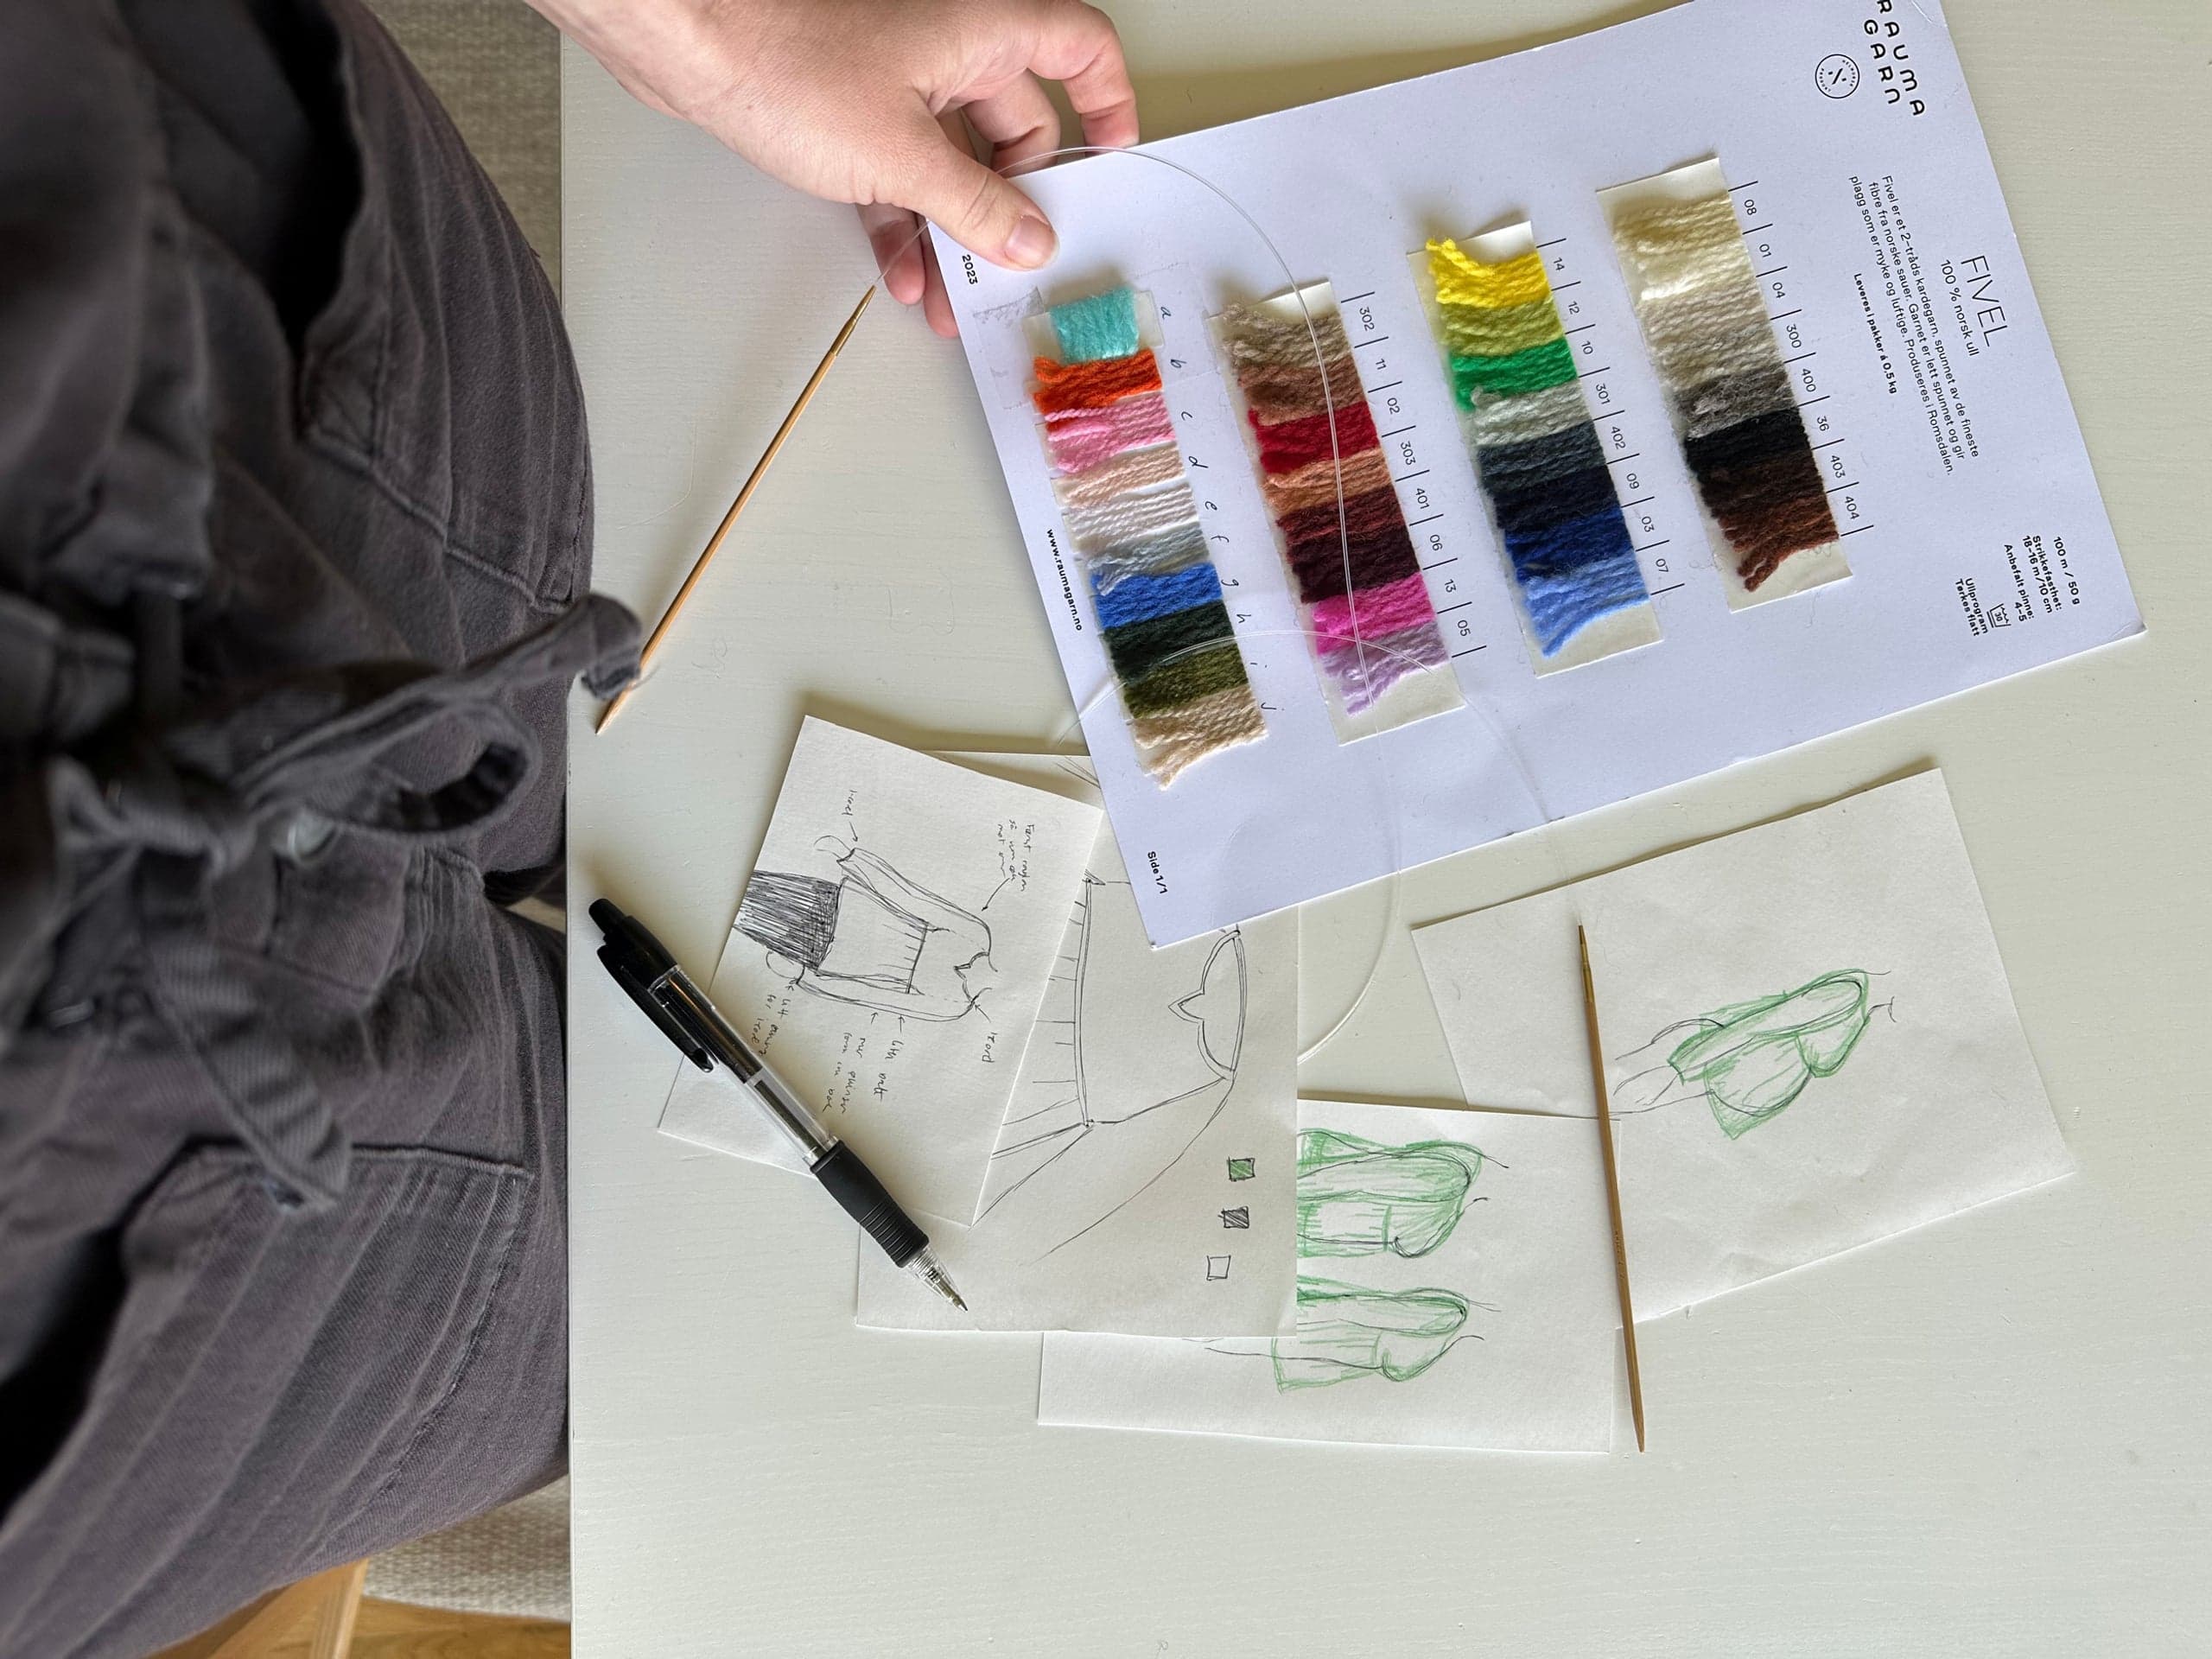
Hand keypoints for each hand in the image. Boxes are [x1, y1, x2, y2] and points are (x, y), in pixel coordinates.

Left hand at [533, 0, 1139, 334]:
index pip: (1081, 49)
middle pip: (1017, 128)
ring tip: (952, 296)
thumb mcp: (903, 158)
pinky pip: (904, 171)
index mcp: (983, 32)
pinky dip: (908, 219)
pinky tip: (905, 272)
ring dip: (956, 231)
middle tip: (1017, 264)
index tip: (1112, 161)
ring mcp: (902, 77)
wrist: (688, 45)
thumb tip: (1028, 241)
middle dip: (1015, 206)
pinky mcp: (855, 108)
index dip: (1109, 101)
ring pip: (955, 161)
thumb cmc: (786, 62)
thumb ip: (977, 207)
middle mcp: (950, 46)